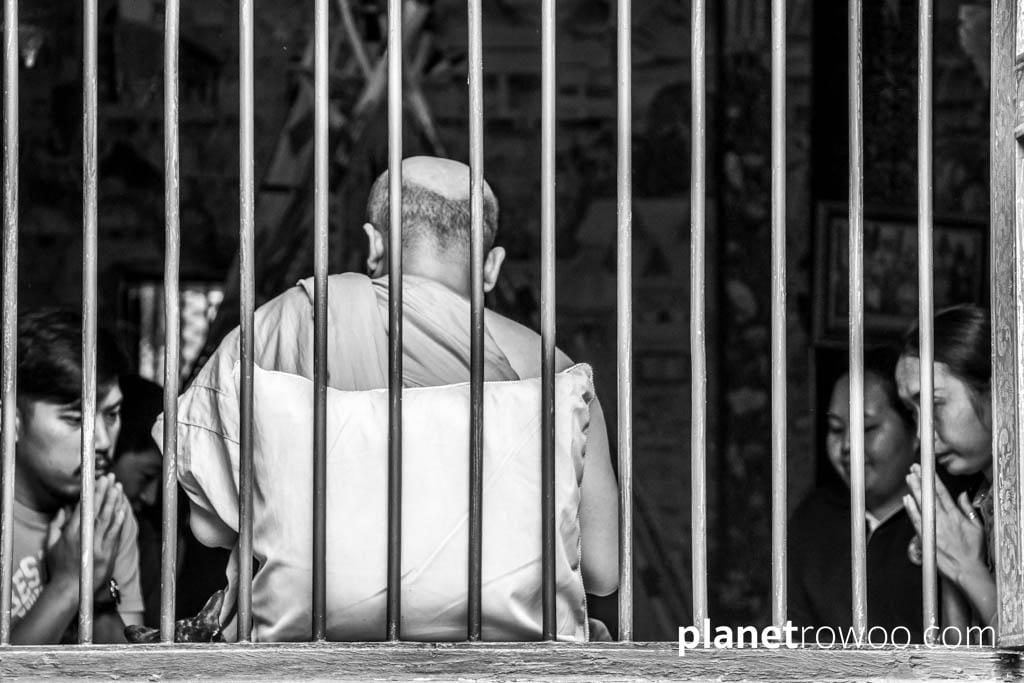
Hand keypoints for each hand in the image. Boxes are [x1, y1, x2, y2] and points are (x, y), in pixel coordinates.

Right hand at [46, 474, 129, 599]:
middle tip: (111, 478)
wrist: (69, 591)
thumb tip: (63, 509)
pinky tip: (122, 510)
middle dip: (105, 492)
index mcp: (70, 535)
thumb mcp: (50, 546)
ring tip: (119, 488)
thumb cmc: (58, 568)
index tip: (98, 481)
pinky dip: (119, 521)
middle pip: (98, 511)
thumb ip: (55, 526)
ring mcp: (98, 547)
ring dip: (114, 503)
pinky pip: (115, 534)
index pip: (84, 509)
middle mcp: (85, 539)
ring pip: (108, 520)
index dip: (92, 493)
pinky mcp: (108, 555)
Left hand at [903, 463, 986, 587]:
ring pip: (924, 505)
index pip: (943, 493)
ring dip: (916, 491)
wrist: (968, 571)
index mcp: (956, 516)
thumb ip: (969, 510)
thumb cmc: (973, 553)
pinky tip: (907, 500)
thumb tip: (963, 496)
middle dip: (922, 481)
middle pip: (931, 496)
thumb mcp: (977, 528)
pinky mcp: (928, 538)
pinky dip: (912, 509)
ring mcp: (936, 528)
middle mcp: (945, 520)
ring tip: (909, 478)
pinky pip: (918, 521)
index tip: (927, 470)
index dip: (934, 481)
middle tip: (914, 468)